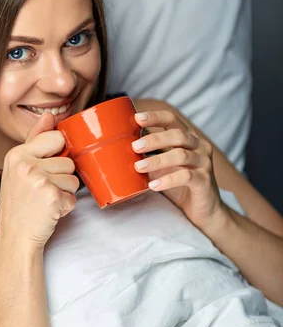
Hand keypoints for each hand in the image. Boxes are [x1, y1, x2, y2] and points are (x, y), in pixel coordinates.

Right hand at [0, 112, 79, 248]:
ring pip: (74, 179)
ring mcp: (39, 182)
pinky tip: (49, 211)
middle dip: (62, 177)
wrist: (15, 237)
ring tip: (45, 200)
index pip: (56, 138)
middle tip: (42, 190)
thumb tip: (49, 115)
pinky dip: (65, 207)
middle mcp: (26, 165)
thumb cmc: (19, 203)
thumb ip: (35, 140)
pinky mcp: (51, 198)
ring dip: (65, 193)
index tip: (45, 169)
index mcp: (18, 154)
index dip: (57, 154)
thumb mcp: (20, 168)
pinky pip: (73, 197)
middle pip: (68, 161)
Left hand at [132, 109, 224, 230]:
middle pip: (177, 135)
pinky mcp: (204, 181)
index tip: (137, 118)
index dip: (156, 117)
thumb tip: (120, 148)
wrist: (204, 210)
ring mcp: (204, 163)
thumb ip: (150, 155)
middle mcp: (199, 146)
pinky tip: (153, 185)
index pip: (172, 120)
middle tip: (134, 147)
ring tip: (138, 167)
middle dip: (154, 139)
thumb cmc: (179, 184)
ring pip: (181, 155)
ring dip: (157, 160)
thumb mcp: (163, 166)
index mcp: (189, 138)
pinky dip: (167, 180)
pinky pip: (186, 176)